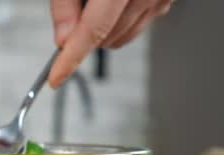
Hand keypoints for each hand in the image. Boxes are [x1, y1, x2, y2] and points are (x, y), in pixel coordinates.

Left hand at [48, 0, 172, 87]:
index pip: (93, 30)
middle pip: (106, 37)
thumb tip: (63, 38)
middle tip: (80, 2)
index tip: (56, 78)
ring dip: (102, 28)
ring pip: (122, 37)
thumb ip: (65, 3)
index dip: (71, 58)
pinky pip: (138, 25)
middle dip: (84, 32)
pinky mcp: (167, 1)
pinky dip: (120, 20)